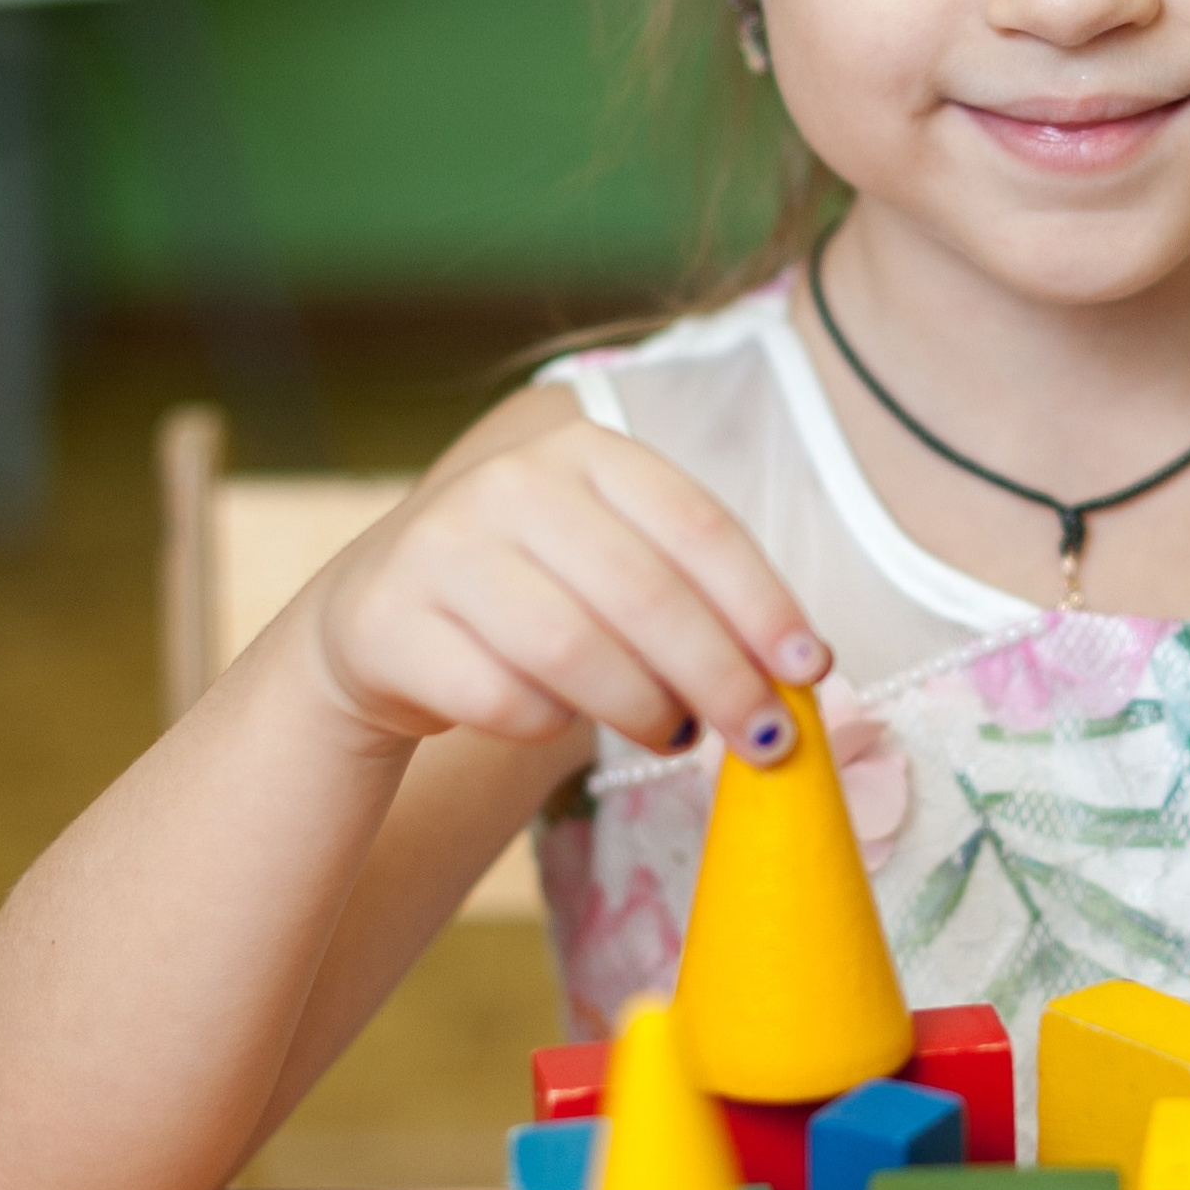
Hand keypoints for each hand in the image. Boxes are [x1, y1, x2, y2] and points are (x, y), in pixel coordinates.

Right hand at [299, 396, 827, 763]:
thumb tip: (797, 674)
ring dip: (644, 710)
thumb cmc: (533, 593)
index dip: (763, 605)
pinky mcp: (390, 623)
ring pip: (573, 650)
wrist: (379, 618)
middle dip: (720, 678)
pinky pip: (502, 698)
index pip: (697, 527)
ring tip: (673, 735)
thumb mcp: (610, 560)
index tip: (810, 672)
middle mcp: (508, 483)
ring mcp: (440, 548)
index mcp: (584, 450)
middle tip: (765, 740)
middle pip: (644, 595)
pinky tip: (560, 721)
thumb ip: (695, 595)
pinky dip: (549, 725)